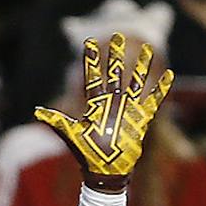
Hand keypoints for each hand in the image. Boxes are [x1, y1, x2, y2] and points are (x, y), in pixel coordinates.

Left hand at [32, 32, 173, 190]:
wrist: (104, 170)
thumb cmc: (87, 154)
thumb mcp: (70, 134)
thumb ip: (56, 121)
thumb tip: (37, 111)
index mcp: (96, 105)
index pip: (93, 77)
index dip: (92, 60)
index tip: (89, 42)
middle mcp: (111, 104)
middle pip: (115, 74)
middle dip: (116, 56)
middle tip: (118, 36)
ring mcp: (127, 110)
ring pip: (135, 83)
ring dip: (141, 67)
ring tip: (147, 49)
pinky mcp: (140, 120)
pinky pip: (152, 101)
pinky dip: (161, 89)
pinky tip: (168, 75)